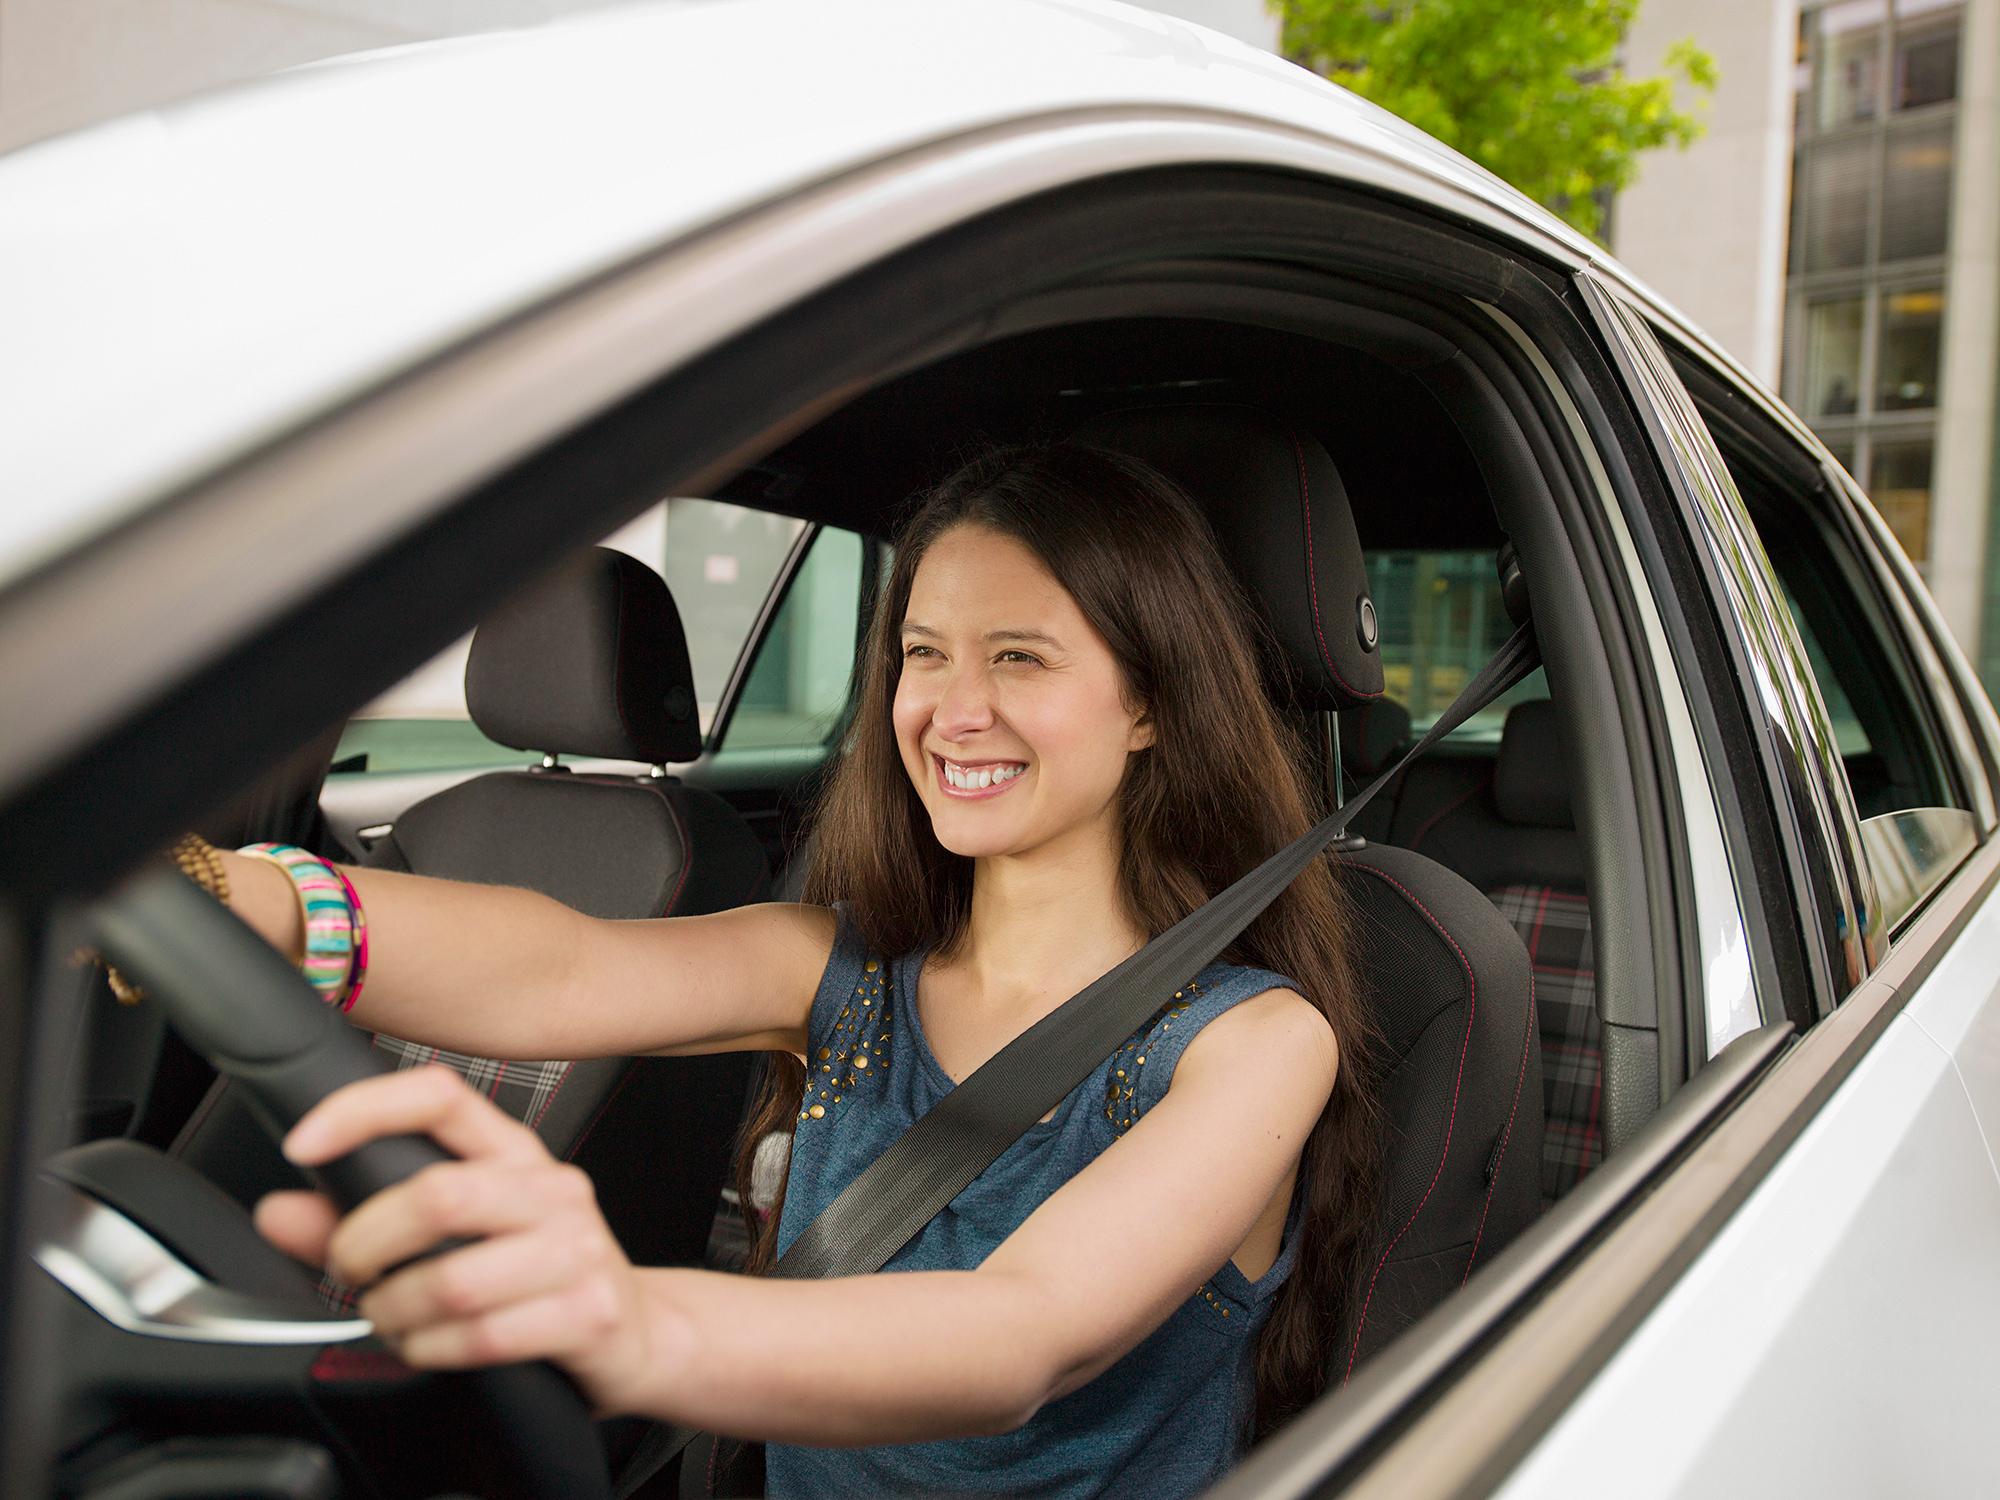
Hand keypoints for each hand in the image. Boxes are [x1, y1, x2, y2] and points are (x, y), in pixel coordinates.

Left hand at [254, 1064, 654, 1415]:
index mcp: (515, 1153)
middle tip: (351, 1270)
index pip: (441, 1096)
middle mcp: (552, 1189)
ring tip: (390, 1318)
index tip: (304, 1143)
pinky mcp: (588, 1312)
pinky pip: (482, 1336)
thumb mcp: (458, 1236)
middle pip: (437, 1194)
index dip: (364, 1109)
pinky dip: (432, 1351)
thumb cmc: (538, 1279)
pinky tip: (428, 1346)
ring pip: (452, 1279)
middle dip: (365, 1243)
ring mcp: (577, 1249)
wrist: (637, 1334)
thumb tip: (279, 1210)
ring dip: (395, 1312)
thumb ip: (361, 1220)